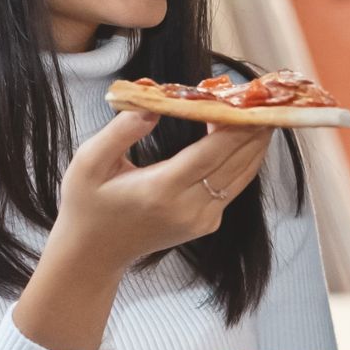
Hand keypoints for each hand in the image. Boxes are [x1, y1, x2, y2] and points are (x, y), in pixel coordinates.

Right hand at [48, 109, 273, 274]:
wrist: (94, 253)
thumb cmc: (88, 203)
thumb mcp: (88, 163)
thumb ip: (119, 132)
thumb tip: (152, 107)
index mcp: (160, 190)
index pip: (212, 152)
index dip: (236, 125)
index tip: (248, 98)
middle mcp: (189, 208)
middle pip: (236, 161)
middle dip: (253, 128)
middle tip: (261, 97)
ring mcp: (202, 219)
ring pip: (243, 174)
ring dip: (254, 142)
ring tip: (258, 109)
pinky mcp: (207, 224)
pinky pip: (234, 186)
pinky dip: (242, 159)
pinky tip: (238, 134)